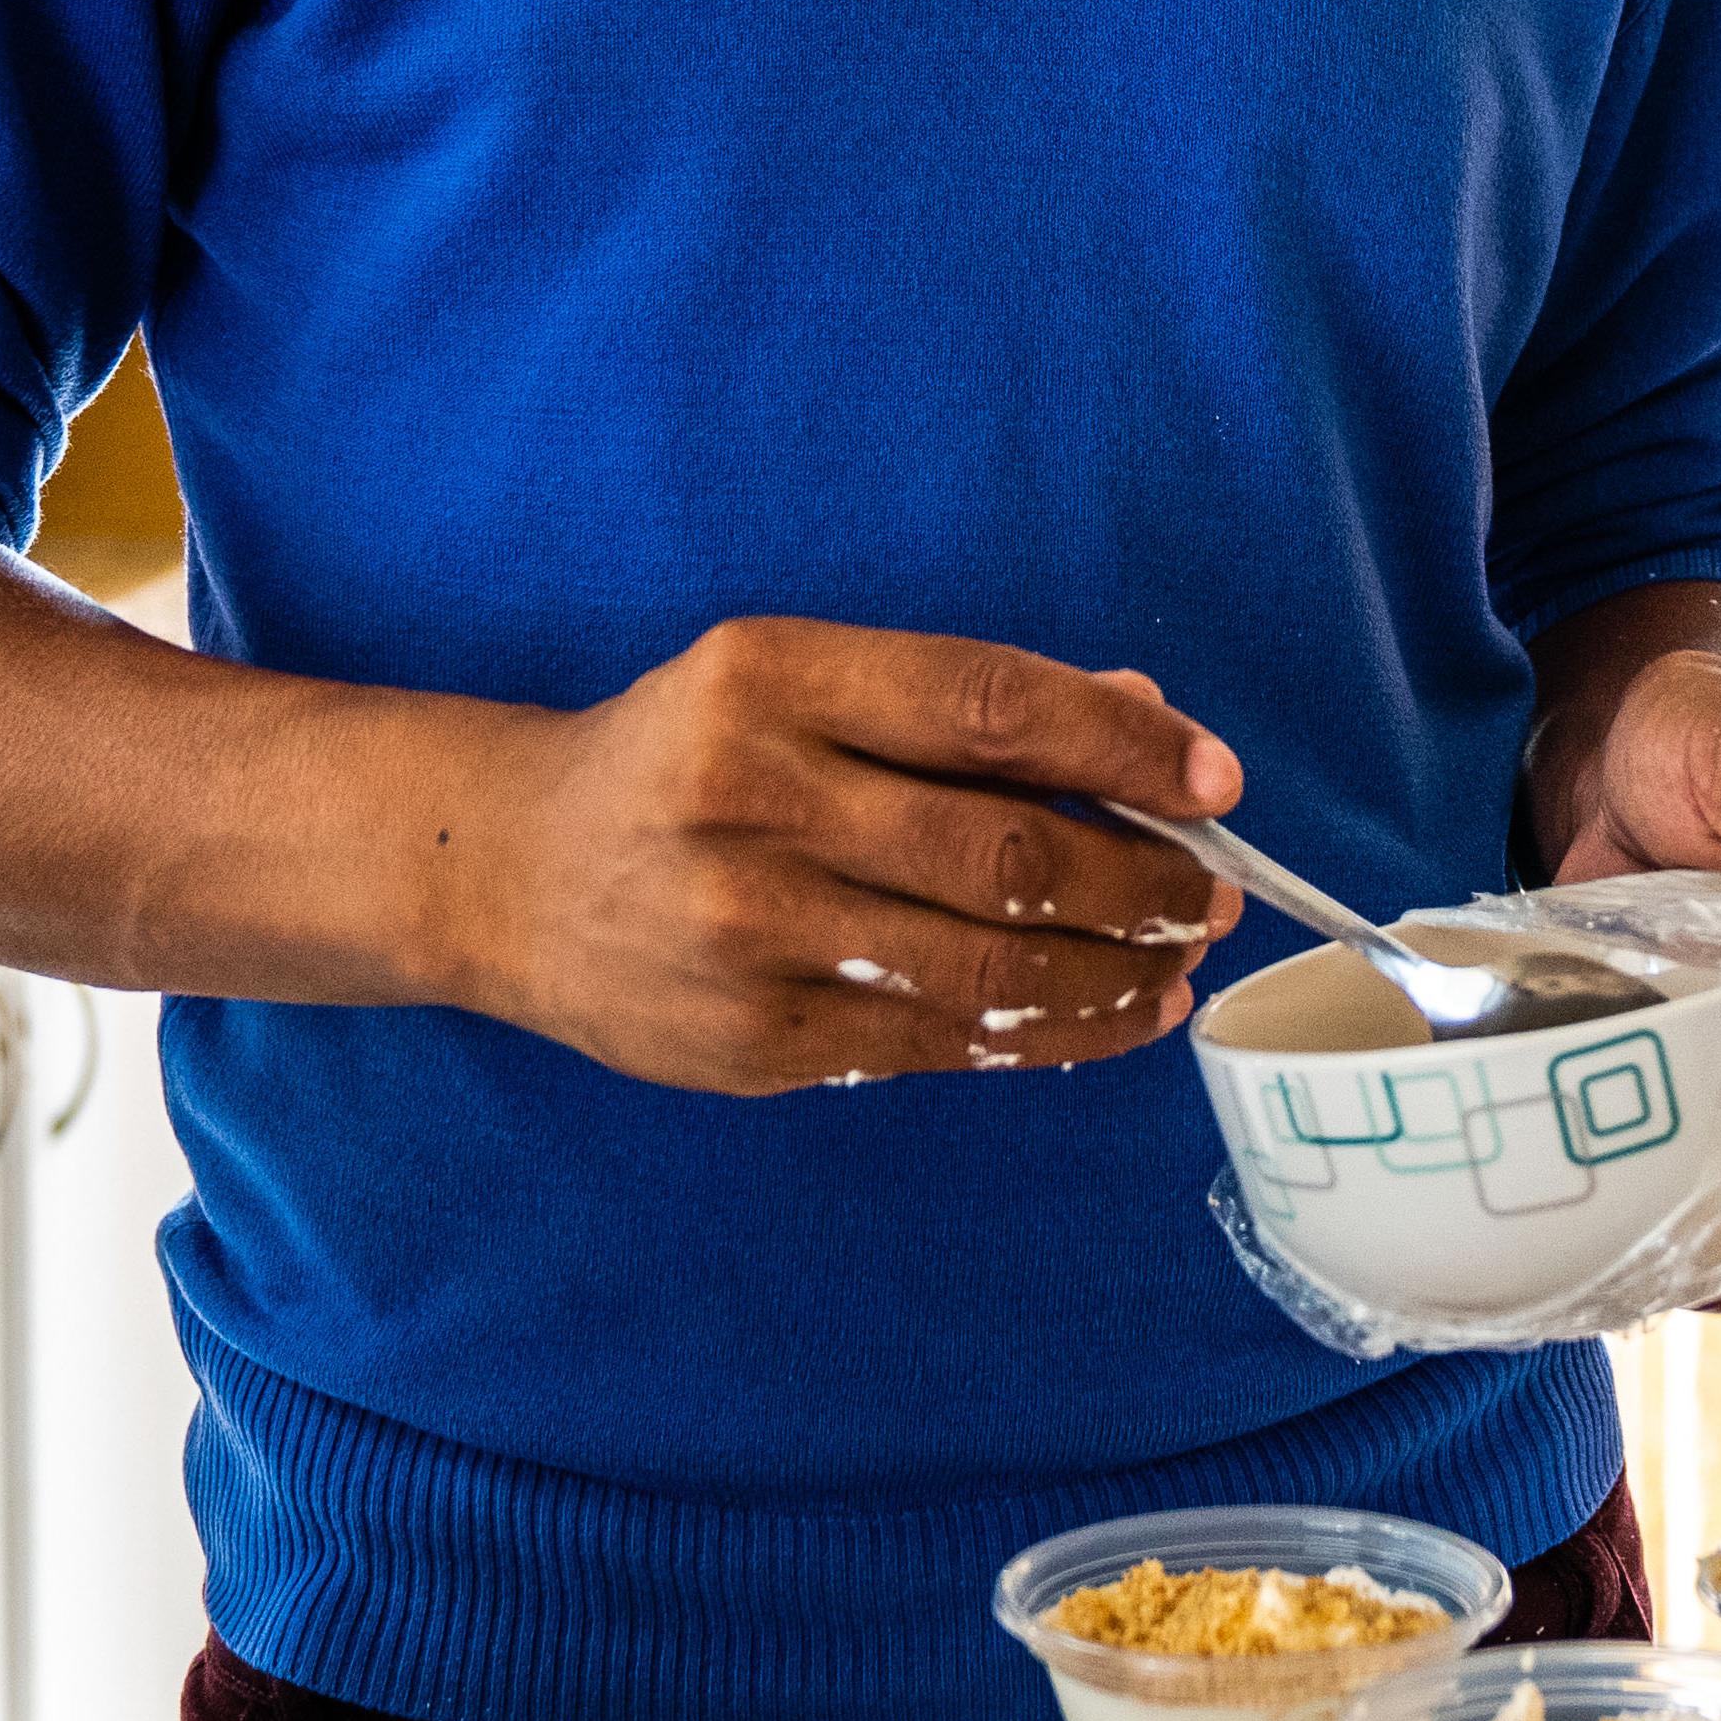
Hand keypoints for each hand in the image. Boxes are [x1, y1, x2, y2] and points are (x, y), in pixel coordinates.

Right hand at [425, 619, 1246, 1096]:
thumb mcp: (792, 682)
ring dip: (1116, 973)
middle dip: (1145, 881)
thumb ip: (957, 705)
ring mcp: (750, 930)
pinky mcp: (753, 1038)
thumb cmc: (682, 757)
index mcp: (769, 677)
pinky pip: (938, 1043)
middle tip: (1213, 892)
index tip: (1214, 780)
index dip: (1123, 747)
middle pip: (1007, 852)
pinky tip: (1105, 1017)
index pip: (989, 706)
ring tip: (1178, 962)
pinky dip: (1045, 1035)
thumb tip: (1144, 727)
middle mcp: (755, 798)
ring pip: (989, 967)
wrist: (506, 870)